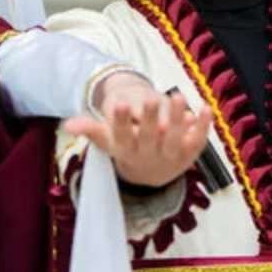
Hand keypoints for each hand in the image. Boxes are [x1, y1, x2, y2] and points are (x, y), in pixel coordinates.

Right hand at [62, 72, 212, 187]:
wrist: (153, 174)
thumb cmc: (128, 149)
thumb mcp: (109, 140)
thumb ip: (91, 129)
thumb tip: (67, 124)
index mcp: (127, 151)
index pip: (122, 137)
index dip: (120, 122)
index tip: (117, 105)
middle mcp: (149, 156)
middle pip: (149, 137)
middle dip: (149, 119)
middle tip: (149, 99)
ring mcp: (171, 157)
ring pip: (175, 139)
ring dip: (177, 119)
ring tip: (177, 96)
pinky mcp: (190, 154)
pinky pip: (198, 141)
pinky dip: (203, 126)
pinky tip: (205, 108)